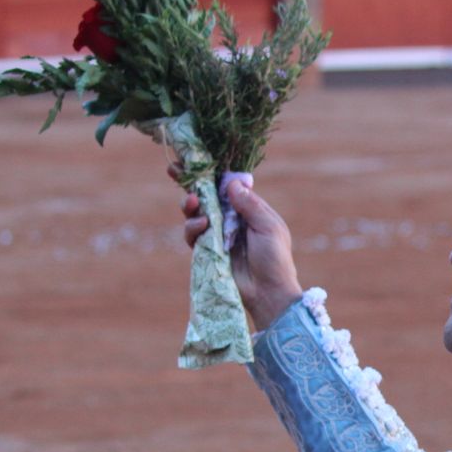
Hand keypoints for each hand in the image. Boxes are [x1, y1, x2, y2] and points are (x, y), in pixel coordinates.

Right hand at [172, 164, 304, 331]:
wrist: (269, 293)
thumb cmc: (275, 259)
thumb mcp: (268, 227)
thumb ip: (249, 205)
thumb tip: (231, 182)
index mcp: (249, 208)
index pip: (225, 185)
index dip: (210, 172)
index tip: (193, 158)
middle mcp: (231, 218)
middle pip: (205, 195)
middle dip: (190, 182)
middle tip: (175, 170)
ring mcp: (218, 234)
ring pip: (195, 213)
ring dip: (190, 205)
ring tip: (193, 203)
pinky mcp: (207, 251)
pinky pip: (193, 234)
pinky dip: (193, 227)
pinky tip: (202, 226)